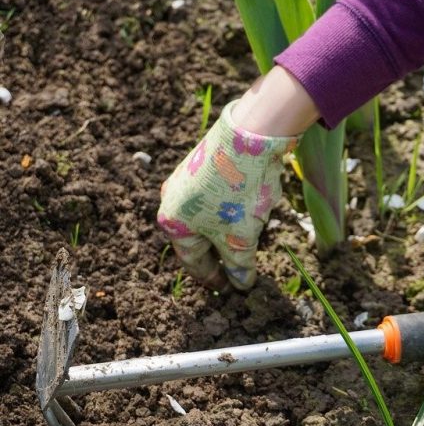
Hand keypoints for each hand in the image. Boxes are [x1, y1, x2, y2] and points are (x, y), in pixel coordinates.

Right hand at [157, 100, 298, 290]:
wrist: (250, 136)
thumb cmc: (238, 194)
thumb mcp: (240, 238)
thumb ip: (239, 266)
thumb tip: (241, 285)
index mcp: (173, 224)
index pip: (193, 262)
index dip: (214, 279)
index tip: (230, 289)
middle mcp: (172, 201)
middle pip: (198, 239)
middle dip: (221, 254)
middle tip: (239, 268)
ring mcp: (186, 180)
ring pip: (208, 218)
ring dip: (227, 232)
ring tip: (248, 239)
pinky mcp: (202, 165)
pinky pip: (214, 199)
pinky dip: (229, 211)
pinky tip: (248, 210)